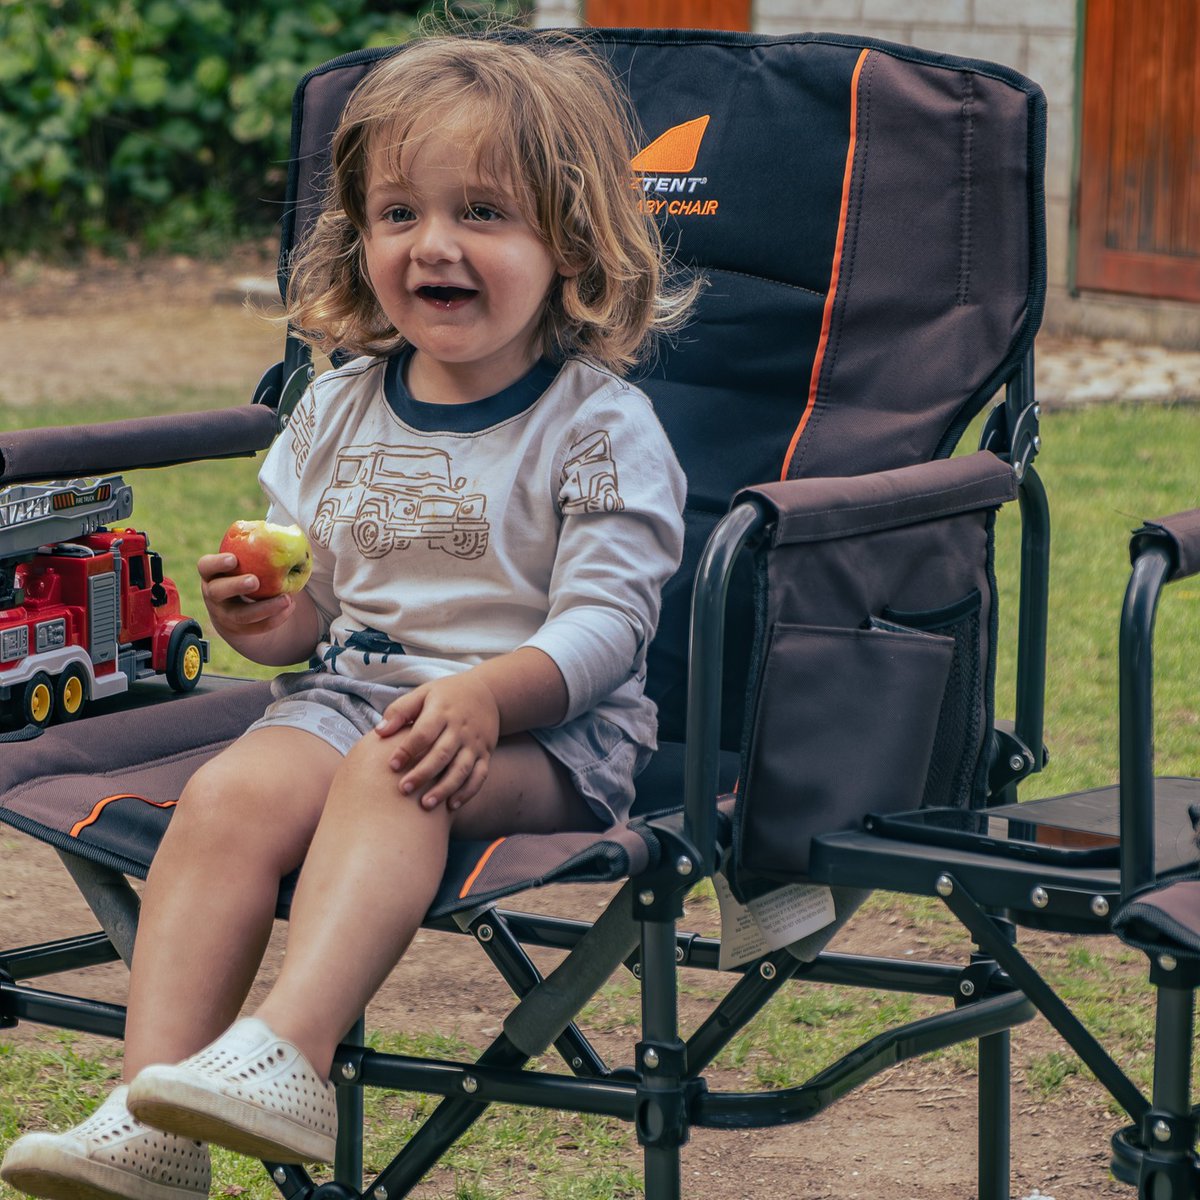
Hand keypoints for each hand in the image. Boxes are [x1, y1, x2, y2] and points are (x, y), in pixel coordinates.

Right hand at [198, 552, 297, 639]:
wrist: (241, 605)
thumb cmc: (247, 572)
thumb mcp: (247, 560)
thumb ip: (258, 546)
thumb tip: (291, 528)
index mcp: (212, 573)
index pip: (205, 566)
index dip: (216, 563)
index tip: (233, 559)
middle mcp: (213, 594)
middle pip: (218, 592)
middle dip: (236, 586)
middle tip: (255, 581)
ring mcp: (224, 615)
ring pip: (240, 616)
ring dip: (264, 608)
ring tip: (286, 599)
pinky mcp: (239, 630)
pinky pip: (257, 628)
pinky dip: (275, 619)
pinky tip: (290, 607)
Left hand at [374, 673, 500, 811]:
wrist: (487, 693)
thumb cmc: (446, 696)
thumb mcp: (423, 693)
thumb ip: (400, 711)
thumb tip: (379, 732)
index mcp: (442, 711)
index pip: (424, 733)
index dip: (408, 750)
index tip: (391, 766)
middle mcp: (460, 728)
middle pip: (442, 754)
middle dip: (423, 773)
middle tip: (403, 790)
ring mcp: (474, 743)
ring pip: (461, 768)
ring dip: (445, 788)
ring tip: (426, 804)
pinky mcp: (485, 754)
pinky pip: (479, 776)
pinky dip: (468, 792)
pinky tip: (451, 805)